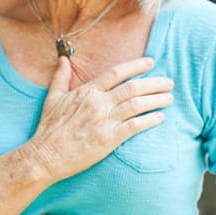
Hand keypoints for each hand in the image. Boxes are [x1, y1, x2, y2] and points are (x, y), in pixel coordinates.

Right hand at [27, 56, 172, 181]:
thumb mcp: (52, 98)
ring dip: (156, 100)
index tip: (150, 62)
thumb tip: (63, 59)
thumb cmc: (49, 128)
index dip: (136, 66)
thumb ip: (60, 77)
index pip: (116, 73)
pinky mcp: (109, 139)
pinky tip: (159, 118)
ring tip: (169, 98)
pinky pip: (135, 126)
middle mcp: (98, 103)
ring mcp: (104, 120)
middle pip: (133, 87)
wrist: (46, 155)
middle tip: (169, 82)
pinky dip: (150, 120)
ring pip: (137, 104)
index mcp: (86, 91)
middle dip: (154, 83)